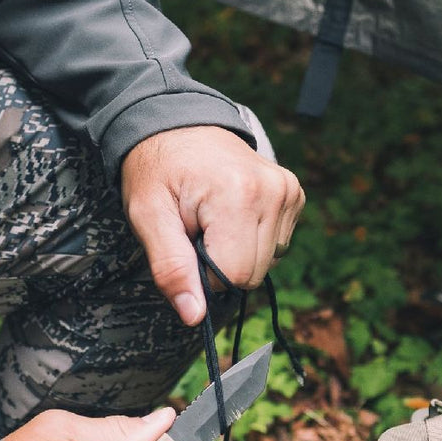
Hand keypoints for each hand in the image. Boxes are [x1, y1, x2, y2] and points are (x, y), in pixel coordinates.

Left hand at [121, 125, 304, 325]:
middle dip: (220, 265)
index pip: (234, 276)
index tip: (186, 247)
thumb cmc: (156, 171)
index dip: (204, 277)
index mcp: (238, 196)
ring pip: (267, 263)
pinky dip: (251, 240)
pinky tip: (231, 215)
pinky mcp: (294, 194)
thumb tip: (194, 316)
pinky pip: (276, 245)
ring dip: (236, 253)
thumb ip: (171, 268)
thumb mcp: (147, 217)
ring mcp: (288, 191)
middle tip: (196, 230)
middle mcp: (274, 191)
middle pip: (253, 273)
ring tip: (212, 220)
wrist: (176, 124)